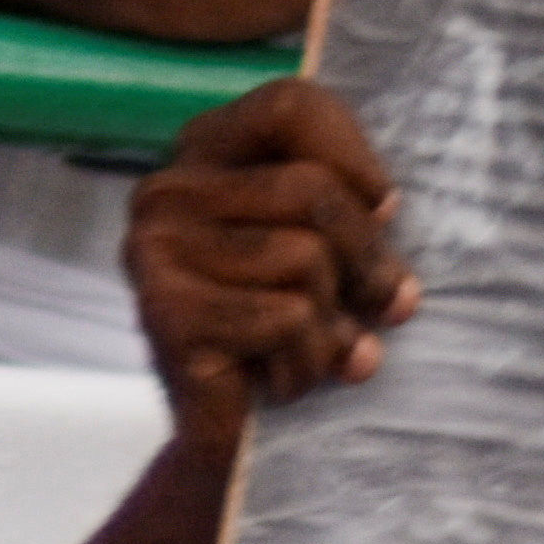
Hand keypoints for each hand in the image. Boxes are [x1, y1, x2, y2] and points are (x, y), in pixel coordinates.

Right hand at [127, 79, 415, 467]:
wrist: (226, 439)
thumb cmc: (288, 330)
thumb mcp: (331, 254)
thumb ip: (359, 222)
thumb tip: (389, 242)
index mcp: (206, 154)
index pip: (293, 105)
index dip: (357, 157)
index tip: (386, 212)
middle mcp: (166, 191)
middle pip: (311, 189)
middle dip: (368, 260)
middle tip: (388, 306)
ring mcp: (154, 251)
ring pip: (305, 258)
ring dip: (335, 324)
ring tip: (318, 352)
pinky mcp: (162, 313)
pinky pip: (284, 318)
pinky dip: (306, 361)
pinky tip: (282, 381)